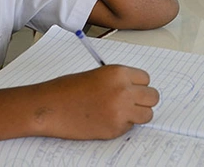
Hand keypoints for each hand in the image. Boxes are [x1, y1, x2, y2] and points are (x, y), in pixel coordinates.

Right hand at [37, 65, 157, 139]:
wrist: (51, 107)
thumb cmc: (68, 89)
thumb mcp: (98, 75)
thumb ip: (118, 80)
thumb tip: (135, 89)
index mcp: (118, 73)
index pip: (146, 79)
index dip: (138, 85)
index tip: (132, 89)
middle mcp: (123, 91)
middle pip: (153, 97)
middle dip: (143, 100)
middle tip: (131, 103)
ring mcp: (121, 111)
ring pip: (147, 114)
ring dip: (138, 114)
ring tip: (120, 113)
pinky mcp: (115, 129)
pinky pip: (131, 127)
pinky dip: (123, 125)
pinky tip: (106, 120)